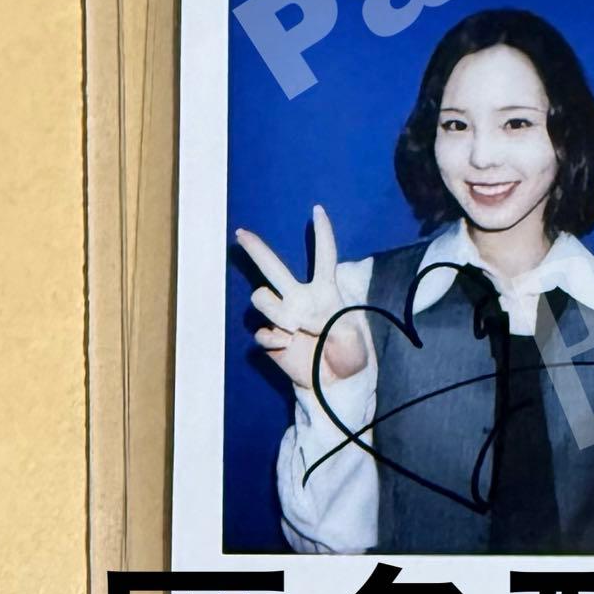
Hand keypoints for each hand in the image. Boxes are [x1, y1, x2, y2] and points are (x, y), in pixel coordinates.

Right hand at [236, 205, 367, 388]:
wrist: (333, 384)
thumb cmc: (348, 356)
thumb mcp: (353, 338)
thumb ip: (328, 323)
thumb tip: (295, 321)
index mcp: (326, 292)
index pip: (324, 257)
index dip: (323, 234)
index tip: (318, 210)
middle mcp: (300, 298)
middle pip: (274, 267)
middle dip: (256, 249)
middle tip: (241, 232)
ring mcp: (282, 317)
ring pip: (261, 297)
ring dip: (276, 311)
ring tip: (297, 329)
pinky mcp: (270, 338)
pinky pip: (261, 331)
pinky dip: (273, 339)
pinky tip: (287, 344)